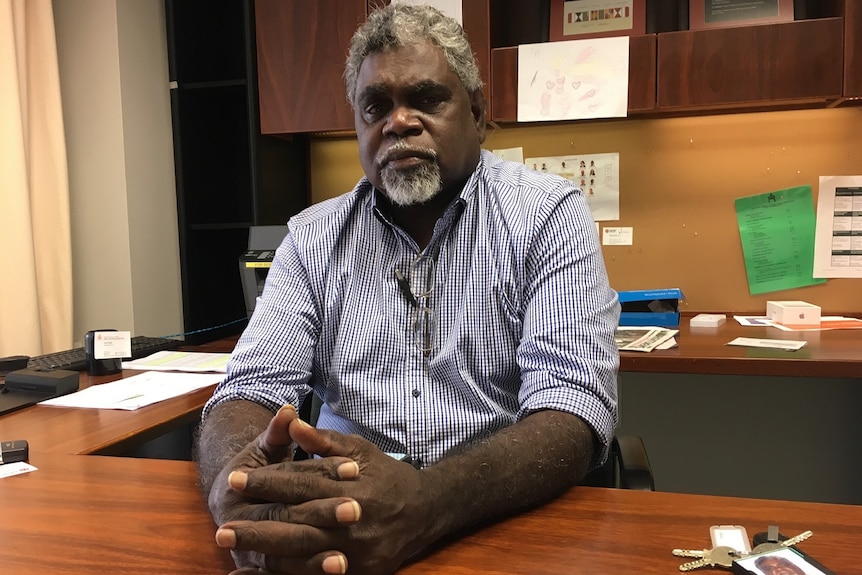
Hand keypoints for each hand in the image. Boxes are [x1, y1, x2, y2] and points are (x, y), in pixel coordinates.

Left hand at [221, 417, 431, 574]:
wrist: (427, 511)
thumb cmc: (387, 476)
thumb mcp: (360, 450)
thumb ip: (323, 440)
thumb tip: (290, 421)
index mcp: (352, 487)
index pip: (302, 484)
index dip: (267, 483)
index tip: (235, 479)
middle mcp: (353, 521)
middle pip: (298, 524)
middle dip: (259, 526)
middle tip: (223, 527)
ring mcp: (357, 552)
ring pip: (304, 555)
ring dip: (266, 554)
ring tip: (235, 551)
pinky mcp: (359, 572)